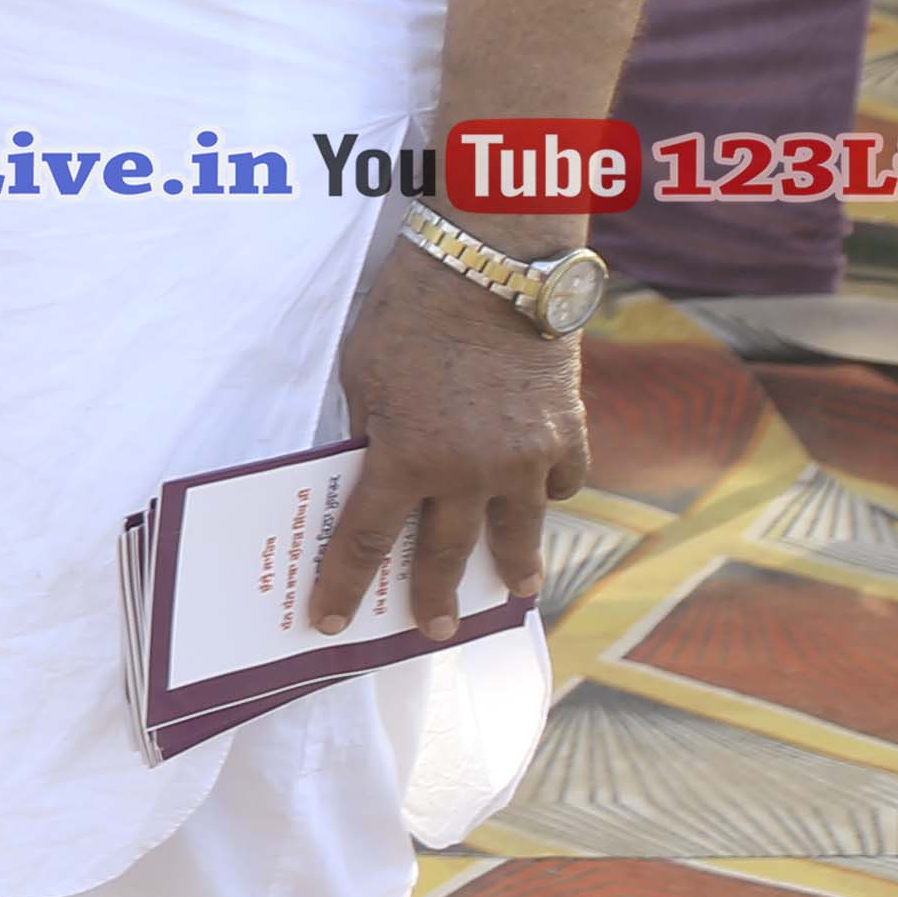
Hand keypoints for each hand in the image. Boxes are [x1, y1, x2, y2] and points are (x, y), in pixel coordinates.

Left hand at [313, 230, 585, 637]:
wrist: (492, 266)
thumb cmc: (409, 311)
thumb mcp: (363, 374)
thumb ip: (371, 429)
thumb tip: (371, 469)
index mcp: (404, 458)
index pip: (364, 540)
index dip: (342, 586)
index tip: (329, 623)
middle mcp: (468, 471)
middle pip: (445, 553)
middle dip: (435, 597)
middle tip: (436, 630)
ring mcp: (526, 457)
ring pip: (519, 530)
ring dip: (515, 565)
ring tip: (517, 590)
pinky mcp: (568, 431)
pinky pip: (563, 479)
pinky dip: (552, 491)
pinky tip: (545, 499)